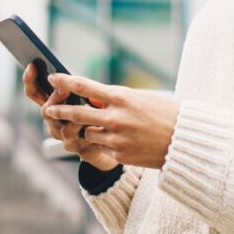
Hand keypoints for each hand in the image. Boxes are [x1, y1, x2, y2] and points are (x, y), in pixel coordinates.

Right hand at [23, 63, 118, 170]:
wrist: (113, 138)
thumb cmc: (96, 110)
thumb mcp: (86, 94)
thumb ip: (76, 88)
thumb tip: (69, 81)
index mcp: (53, 105)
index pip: (34, 92)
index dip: (30, 80)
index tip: (32, 65)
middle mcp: (54, 122)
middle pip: (46, 111)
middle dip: (55, 99)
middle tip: (64, 89)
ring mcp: (65, 138)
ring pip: (65, 130)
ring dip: (76, 119)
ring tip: (88, 110)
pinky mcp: (81, 151)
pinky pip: (84, 144)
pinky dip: (92, 135)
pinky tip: (101, 127)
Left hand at [44, 73, 180, 169]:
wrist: (184, 141)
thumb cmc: (165, 114)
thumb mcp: (139, 98)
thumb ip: (115, 100)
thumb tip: (92, 99)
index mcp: (121, 97)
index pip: (84, 86)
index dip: (65, 81)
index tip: (53, 78)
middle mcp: (115, 117)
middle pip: (76, 113)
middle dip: (59, 111)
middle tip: (49, 109)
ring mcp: (115, 137)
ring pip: (87, 133)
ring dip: (88, 130)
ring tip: (96, 128)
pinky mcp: (119, 154)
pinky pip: (103, 147)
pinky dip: (106, 143)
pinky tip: (120, 141)